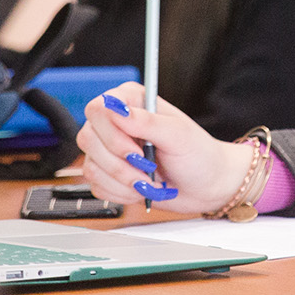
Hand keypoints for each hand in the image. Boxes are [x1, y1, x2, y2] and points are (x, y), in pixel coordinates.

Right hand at [77, 83, 253, 213]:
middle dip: (120, 163)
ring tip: (149, 181)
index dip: (112, 133)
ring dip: (123, 181)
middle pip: (89, 138)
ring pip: (91, 166)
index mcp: (132, 101)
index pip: (98, 108)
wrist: (206, 186)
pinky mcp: (108, 174)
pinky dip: (120, 193)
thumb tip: (118, 110)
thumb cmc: (199, 155)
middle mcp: (116, 122)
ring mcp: (109, 149)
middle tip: (147, 168)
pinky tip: (141, 189)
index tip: (136, 149)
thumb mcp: (178, 134)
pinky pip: (96, 186)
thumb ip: (147, 121)